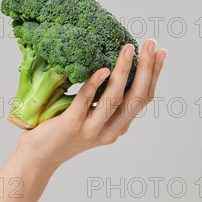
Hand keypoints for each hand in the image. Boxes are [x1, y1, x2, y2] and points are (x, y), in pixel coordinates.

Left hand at [16, 39, 166, 171]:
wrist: (39, 158)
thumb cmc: (62, 132)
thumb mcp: (90, 118)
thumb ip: (102, 101)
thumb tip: (111, 65)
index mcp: (118, 127)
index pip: (143, 99)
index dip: (155, 76)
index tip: (161, 52)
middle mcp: (110, 131)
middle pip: (136, 98)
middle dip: (147, 69)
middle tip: (152, 44)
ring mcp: (91, 130)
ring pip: (115, 99)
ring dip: (124, 72)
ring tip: (128, 49)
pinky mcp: (71, 126)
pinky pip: (86, 101)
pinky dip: (96, 84)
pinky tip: (103, 69)